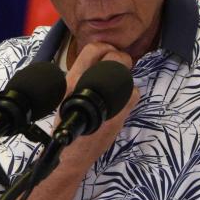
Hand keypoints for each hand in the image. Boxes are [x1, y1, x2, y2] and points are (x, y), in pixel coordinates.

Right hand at [56, 41, 139, 172]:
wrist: (68, 153)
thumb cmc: (66, 125)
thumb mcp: (65, 95)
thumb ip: (79, 77)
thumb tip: (98, 61)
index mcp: (71, 80)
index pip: (92, 49)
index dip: (105, 46)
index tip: (108, 52)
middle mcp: (86, 87)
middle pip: (114, 57)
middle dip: (121, 57)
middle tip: (119, 64)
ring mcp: (104, 101)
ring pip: (126, 74)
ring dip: (125, 78)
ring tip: (117, 86)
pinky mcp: (118, 115)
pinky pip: (134, 93)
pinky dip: (131, 94)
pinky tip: (121, 101)